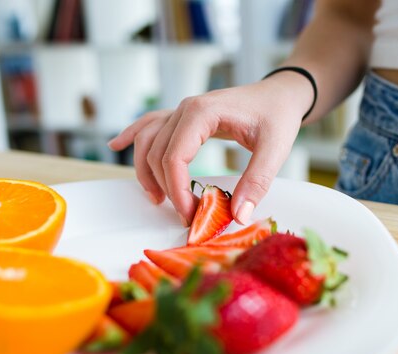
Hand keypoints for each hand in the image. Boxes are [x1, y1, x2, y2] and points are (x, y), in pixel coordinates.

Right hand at [108, 72, 313, 225]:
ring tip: (156, 199)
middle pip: (157, 153)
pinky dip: (133, 135)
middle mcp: (186, 109)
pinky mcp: (184, 116)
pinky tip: (116, 144)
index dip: (177, 190)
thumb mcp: (275, 149)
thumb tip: (238, 215)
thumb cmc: (278, 116)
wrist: (280, 93)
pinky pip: (150, 124)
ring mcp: (181, 110)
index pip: (174, 157)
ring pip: (147, 141)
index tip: (190, 214)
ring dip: (145, 170)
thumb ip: (257, 181)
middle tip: (186, 215)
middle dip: (166, 188)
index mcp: (202, 113)